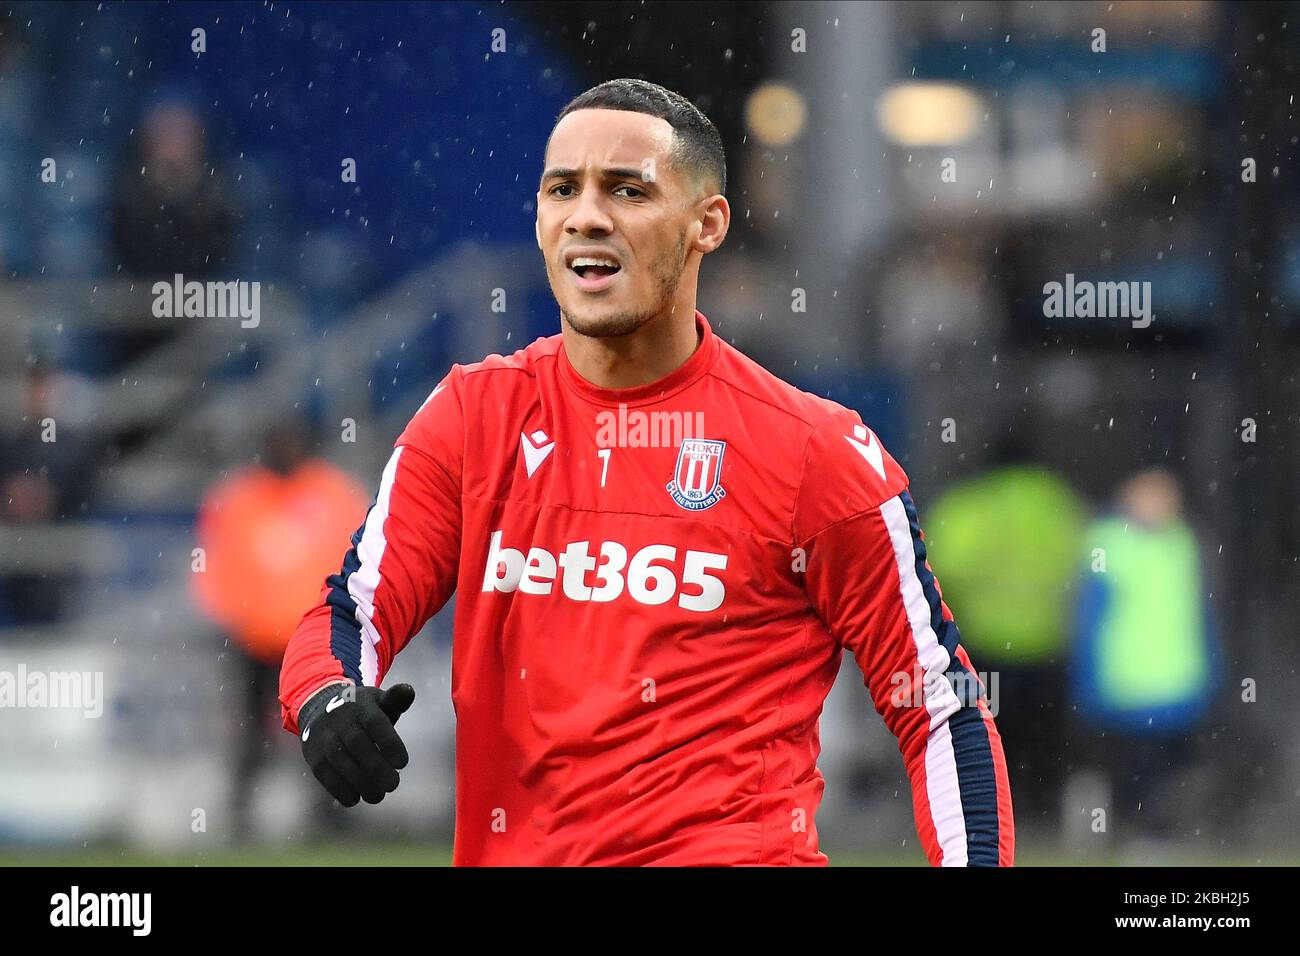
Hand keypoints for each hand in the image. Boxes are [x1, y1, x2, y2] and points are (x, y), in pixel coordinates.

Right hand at [298, 682, 414, 806]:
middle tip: (393, 785)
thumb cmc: (361, 710)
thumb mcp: (378, 700)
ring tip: (377, 796)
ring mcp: (325, 739)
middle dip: (376, 768)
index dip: (389, 743)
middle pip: (358, 745)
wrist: (319, 707)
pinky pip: (324, 774)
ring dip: (360, 782)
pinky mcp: (314, 756)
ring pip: (341, 762)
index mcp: (361, 706)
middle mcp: (341, 721)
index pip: (375, 723)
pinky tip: (355, 799)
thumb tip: (409, 691)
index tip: (403, 763)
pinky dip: (339, 789)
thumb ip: (395, 699)